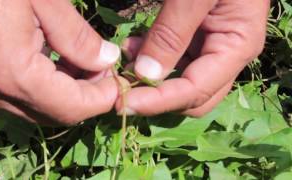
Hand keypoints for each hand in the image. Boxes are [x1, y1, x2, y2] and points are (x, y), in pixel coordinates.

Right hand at [0, 0, 121, 124]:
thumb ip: (76, 36)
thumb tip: (106, 61)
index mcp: (14, 73)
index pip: (73, 108)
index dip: (102, 98)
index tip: (117, 79)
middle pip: (56, 113)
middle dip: (87, 96)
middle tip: (102, 68)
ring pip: (38, 108)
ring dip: (66, 92)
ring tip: (82, 61)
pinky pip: (18, 97)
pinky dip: (44, 86)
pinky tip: (53, 61)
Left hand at [117, 0, 269, 116]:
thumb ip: (171, 34)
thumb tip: (146, 75)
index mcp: (237, 47)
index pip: (196, 91)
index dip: (159, 102)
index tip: (122, 102)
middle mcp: (228, 55)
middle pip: (193, 97)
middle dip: (157, 98)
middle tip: (121, 91)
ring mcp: (213, 47)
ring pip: (182, 82)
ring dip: (152, 80)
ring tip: (124, 64)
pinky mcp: (198, 37)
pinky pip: (176, 60)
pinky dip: (153, 60)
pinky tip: (134, 48)